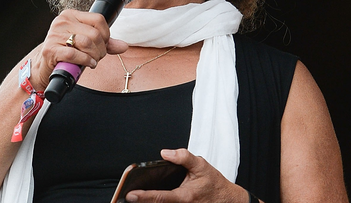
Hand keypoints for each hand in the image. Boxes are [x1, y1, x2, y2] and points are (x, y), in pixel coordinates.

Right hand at [31, 9, 127, 89]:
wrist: (44, 66)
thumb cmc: (67, 53)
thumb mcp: (86, 44)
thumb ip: (104, 43)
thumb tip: (123, 46)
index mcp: (71, 15)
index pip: (98, 19)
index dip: (106, 35)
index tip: (103, 45)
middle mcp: (62, 22)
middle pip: (94, 33)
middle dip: (101, 49)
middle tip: (97, 56)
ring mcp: (54, 35)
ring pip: (86, 43)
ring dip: (94, 56)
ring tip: (92, 61)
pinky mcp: (50, 49)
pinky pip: (75, 54)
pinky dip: (85, 61)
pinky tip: (87, 64)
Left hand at [125, 149, 248, 202]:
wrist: (227, 200)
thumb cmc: (213, 184)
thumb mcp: (201, 165)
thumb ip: (183, 157)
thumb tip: (165, 153)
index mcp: (184, 196)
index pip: (160, 197)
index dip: (143, 196)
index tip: (130, 194)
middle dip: (140, 202)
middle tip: (124, 197)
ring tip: (134, 198)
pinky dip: (155, 202)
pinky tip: (146, 198)